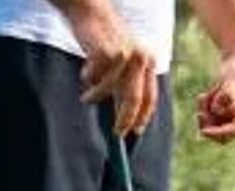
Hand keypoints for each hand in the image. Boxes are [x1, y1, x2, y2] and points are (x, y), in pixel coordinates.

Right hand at [67, 4, 157, 134]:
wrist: (90, 10)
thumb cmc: (103, 38)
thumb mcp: (120, 62)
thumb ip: (125, 84)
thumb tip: (124, 116)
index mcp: (148, 61)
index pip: (150, 96)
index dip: (143, 117)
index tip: (135, 131)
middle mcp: (141, 58)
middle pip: (136, 99)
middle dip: (125, 119)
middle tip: (117, 133)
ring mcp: (126, 55)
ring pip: (111, 91)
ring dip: (96, 97)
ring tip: (86, 98)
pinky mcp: (109, 53)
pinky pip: (96, 80)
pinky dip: (88, 81)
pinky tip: (84, 73)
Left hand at [196, 52, 234, 142]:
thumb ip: (230, 92)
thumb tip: (225, 107)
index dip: (219, 132)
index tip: (204, 131)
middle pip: (224, 136)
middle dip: (210, 122)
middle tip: (200, 106)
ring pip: (214, 127)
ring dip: (205, 111)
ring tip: (204, 94)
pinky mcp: (225, 118)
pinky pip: (209, 121)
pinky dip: (203, 109)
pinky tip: (203, 95)